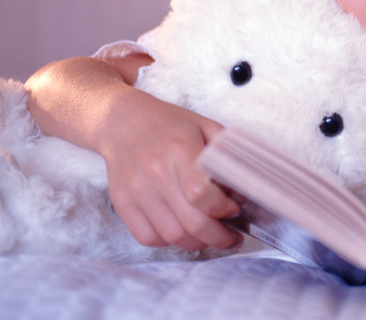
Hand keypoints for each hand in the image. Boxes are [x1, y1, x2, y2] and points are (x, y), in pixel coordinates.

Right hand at [98, 86, 241, 251]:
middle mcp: (155, 173)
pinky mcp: (122, 203)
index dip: (223, 209)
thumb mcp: (205, 126)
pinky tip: (181, 232)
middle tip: (231, 238)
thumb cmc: (169, 124)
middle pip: (190, 223)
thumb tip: (243, 187)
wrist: (122, 121)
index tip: (234, 210)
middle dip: (218, 237)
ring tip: (209, 236)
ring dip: (197, 243)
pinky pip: (147, 237)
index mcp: (179, 149)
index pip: (202, 195)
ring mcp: (136, 190)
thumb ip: (226, 154)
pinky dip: (168, 242)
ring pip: (171, 236)